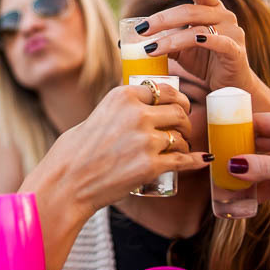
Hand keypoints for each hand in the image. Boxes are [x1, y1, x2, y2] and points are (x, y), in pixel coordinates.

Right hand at [52, 83, 209, 210]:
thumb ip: (125, 106)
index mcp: (123, 95)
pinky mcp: (150, 166)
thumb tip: (149, 105)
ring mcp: (146, 140)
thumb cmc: (78, 149)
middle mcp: (137, 114)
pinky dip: (195, 161)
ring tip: (178, 149)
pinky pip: (183, 161)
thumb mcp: (101, 112)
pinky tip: (201, 160)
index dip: (176, 99)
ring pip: (181, 137)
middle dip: (185, 121)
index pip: (164, 90)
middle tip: (182, 130)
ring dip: (184, 143)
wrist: (68, 179)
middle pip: (179, 112)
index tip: (179, 107)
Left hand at [139, 0, 254, 92]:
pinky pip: (219, 42)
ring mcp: (232, 33)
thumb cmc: (206, 62)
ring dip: (171, 38)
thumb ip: (165, 40)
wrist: (231, 86)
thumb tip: (133, 42)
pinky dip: (204, 40)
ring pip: (197, 28)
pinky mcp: (235, 51)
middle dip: (162, 19)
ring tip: (150, 48)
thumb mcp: (182, 49)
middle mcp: (224, 16)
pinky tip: (192, 41)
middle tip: (141, 30)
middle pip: (190, 10)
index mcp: (212, 8)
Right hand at [227, 112, 269, 226]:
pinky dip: (260, 189)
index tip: (215, 138)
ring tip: (225, 185)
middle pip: (258, 143)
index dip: (237, 128)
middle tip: (216, 165)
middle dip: (239, 154)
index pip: (259, 122)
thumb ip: (265, 168)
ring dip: (248, 175)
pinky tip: (244, 198)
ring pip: (264, 165)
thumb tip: (232, 165)